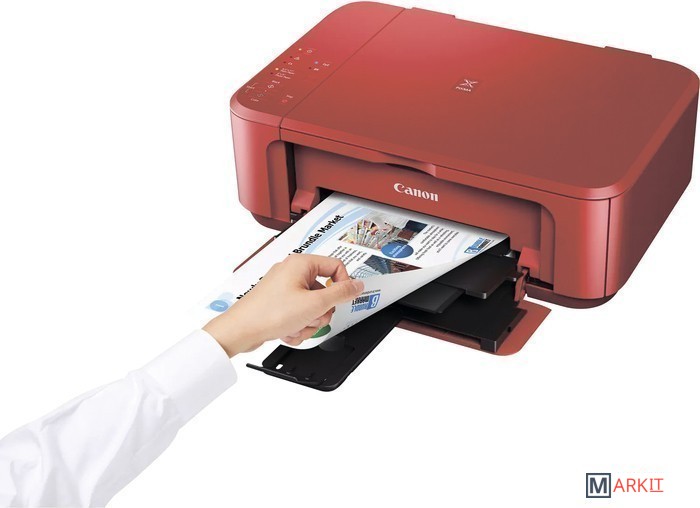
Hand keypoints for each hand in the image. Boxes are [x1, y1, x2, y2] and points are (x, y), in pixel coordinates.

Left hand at [203, 254, 363, 356]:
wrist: (241, 330)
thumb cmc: (269, 312)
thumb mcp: (314, 304)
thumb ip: (341, 293)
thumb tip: (357, 285)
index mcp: (301, 263)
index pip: (336, 266)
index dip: (343, 285)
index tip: (343, 300)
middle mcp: (292, 272)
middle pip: (325, 290)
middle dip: (322, 311)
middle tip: (313, 317)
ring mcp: (285, 288)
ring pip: (313, 306)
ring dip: (309, 321)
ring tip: (296, 326)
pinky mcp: (279, 302)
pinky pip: (300, 313)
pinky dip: (298, 325)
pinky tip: (288, 330)